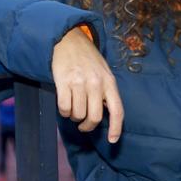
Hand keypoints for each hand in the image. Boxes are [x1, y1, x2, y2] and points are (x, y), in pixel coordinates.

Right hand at [51, 27, 123, 142]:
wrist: (68, 40)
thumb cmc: (87, 59)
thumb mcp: (104, 72)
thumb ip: (106, 92)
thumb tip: (106, 115)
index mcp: (109, 82)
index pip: (117, 110)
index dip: (116, 128)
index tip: (112, 140)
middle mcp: (96, 83)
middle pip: (94, 117)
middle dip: (88, 126)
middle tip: (83, 125)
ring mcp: (79, 82)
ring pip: (78, 115)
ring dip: (74, 118)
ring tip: (73, 110)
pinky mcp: (63, 82)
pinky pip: (64, 108)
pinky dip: (64, 112)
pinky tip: (65, 105)